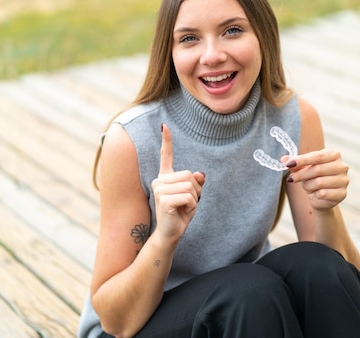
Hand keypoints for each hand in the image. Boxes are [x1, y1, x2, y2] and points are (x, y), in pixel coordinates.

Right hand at [151, 124, 205, 243]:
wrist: (171, 233)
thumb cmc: (181, 214)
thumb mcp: (192, 196)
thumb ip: (196, 183)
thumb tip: (200, 174)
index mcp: (165, 178)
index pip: (166, 156)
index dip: (167, 141)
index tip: (164, 126)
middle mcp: (160, 181)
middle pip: (189, 175)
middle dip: (196, 190)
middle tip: (187, 203)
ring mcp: (160, 190)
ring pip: (190, 186)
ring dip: (194, 199)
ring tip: (184, 208)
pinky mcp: (164, 200)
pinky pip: (189, 197)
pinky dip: (192, 206)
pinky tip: (183, 212)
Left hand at [283, 149, 348, 210]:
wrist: (321, 197)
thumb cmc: (312, 178)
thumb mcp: (303, 168)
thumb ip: (295, 163)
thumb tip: (283, 159)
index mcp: (333, 155)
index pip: (317, 156)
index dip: (302, 160)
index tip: (288, 164)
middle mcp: (342, 166)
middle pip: (318, 169)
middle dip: (301, 175)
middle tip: (290, 179)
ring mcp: (344, 180)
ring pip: (319, 182)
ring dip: (308, 186)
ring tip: (307, 186)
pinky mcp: (342, 194)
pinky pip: (323, 193)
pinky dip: (315, 194)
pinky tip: (316, 193)